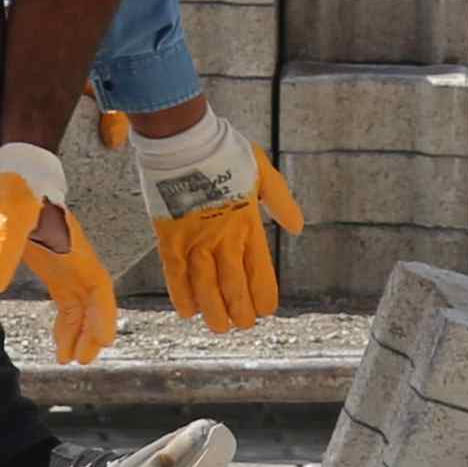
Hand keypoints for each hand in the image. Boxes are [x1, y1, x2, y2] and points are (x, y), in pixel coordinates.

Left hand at [0, 138, 115, 364]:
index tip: (105, 339)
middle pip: (95, 301)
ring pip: (83, 305)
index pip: (99, 287)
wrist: (20, 175)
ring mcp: (69, 265)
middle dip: (93, 330)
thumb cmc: (19, 192)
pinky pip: (69, 301)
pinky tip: (59, 341)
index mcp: (74, 249)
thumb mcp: (9, 217)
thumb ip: (2, 247)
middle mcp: (77, 260)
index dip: (104, 314)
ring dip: (80, 331)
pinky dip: (67, 322)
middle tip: (82, 360)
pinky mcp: (57, 268)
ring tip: (69, 358)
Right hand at [123, 105, 303, 333]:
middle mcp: (222, 237)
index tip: (266, 310)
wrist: (184, 139)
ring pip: (206, 285)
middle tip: (243, 326)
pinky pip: (174, 273)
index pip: (259, 269)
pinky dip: (181, 293)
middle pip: (233, 284)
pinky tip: (188, 311)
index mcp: (247, 223)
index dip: (263, 293)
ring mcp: (194, 239)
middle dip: (240, 309)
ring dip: (214, 309)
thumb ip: (280, 202)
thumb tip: (298, 227)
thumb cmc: (224, 150)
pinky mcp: (169, 236)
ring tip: (220, 327)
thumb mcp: (262, 171)